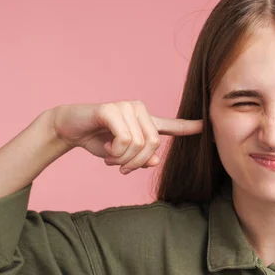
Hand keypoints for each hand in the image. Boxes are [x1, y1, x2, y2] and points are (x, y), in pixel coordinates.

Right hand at [51, 101, 201, 173]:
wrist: (69, 129)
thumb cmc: (98, 140)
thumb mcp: (122, 155)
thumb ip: (142, 158)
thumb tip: (156, 160)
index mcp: (146, 121)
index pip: (171, 126)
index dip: (188, 127)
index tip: (205, 126)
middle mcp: (139, 110)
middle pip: (154, 145)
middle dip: (136, 163)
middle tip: (120, 167)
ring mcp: (127, 107)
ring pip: (139, 145)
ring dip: (122, 159)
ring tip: (110, 155)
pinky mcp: (112, 109)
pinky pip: (125, 139)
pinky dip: (115, 151)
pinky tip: (105, 147)